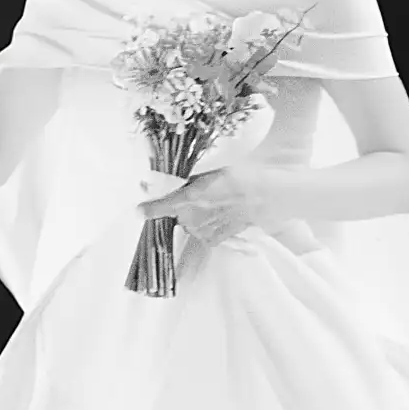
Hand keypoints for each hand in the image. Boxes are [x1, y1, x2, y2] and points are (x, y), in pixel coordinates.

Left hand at [138, 160, 283, 250]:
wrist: (270, 195)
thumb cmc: (243, 175)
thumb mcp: (215, 172)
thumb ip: (193, 181)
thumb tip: (177, 184)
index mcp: (192, 197)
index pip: (164, 205)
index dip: (150, 208)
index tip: (138, 211)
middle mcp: (195, 217)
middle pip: (178, 215)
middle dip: (183, 207)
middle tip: (201, 196)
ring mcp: (207, 229)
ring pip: (191, 225)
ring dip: (196, 217)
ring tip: (216, 205)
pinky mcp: (218, 237)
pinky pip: (205, 234)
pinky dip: (207, 227)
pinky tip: (220, 217)